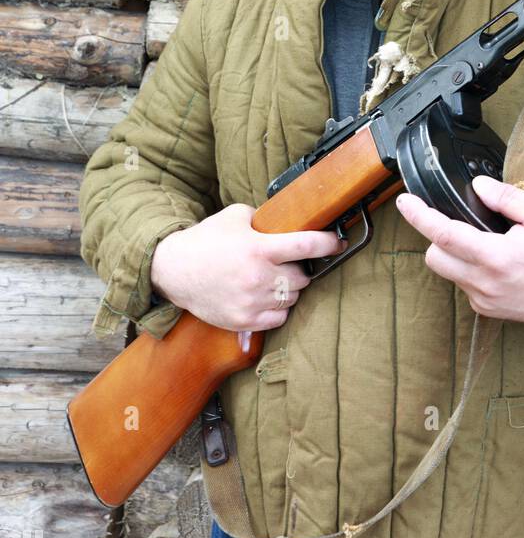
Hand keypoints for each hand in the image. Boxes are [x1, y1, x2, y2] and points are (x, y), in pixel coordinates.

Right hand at [149, 203, 346, 332]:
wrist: (173, 270)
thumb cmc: (206, 240)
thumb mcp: (236, 216)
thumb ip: (266, 219)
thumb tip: (289, 221)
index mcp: (259, 248)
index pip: (306, 245)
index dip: (328, 243)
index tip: (338, 242)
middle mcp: (258, 277)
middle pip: (303, 277)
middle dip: (300, 269)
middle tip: (288, 263)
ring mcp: (251, 302)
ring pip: (292, 299)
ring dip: (289, 289)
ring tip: (274, 279)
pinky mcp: (243, 321)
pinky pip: (278, 319)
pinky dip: (278, 309)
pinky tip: (267, 297)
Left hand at [394, 175, 523, 324]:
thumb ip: (507, 197)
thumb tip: (477, 187)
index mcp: (496, 256)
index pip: (444, 234)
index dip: (419, 216)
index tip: (404, 201)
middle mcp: (484, 282)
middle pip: (435, 257)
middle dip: (438, 238)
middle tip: (460, 223)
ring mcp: (484, 300)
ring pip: (448, 272)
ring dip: (455, 254)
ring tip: (486, 244)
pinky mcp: (487, 310)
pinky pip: (464, 285)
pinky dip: (470, 271)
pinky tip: (496, 264)